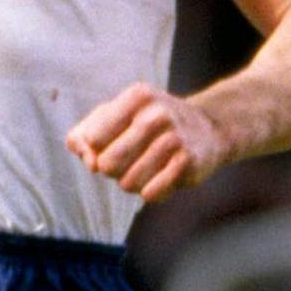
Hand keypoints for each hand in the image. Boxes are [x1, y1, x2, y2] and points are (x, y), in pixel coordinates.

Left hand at [66, 81, 231, 203]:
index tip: (110, 144)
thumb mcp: (116, 116)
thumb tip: (86, 159)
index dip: (95, 149)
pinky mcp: (189, 163)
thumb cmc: (149, 123)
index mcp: (137, 96)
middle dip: (112, 170)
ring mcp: (176, 138)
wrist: (208, 128)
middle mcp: (157, 113)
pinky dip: (150, 192)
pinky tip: (162, 178)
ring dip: (131, 183)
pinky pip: (150, 193)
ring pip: (128, 182)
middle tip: (129, 159)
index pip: (92, 138)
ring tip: (145, 168)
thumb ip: (83, 135)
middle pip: (107, 163)